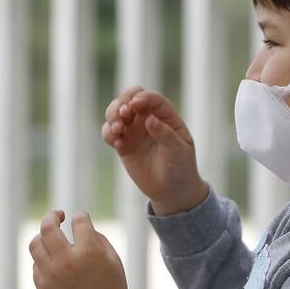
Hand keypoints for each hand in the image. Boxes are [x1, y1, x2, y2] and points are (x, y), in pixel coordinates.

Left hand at [29, 210, 128, 288]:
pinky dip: (43, 260)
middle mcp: (66, 261)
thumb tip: (80, 225)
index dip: (81, 217)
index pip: (78, 220)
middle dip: (52, 215)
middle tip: (58, 215)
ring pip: (35, 244)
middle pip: (48, 227)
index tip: (81, 220)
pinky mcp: (43, 288)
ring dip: (43, 236)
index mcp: (88, 251)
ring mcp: (51, 275)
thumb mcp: (113, 259)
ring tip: (50, 237)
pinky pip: (36, 265)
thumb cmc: (111, 288)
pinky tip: (54, 261)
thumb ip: (97, 238)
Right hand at [103, 86, 206, 215]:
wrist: (172, 191)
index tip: (134, 105)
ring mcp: (134, 130)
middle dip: (122, 102)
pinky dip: (108, 133)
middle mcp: (148, 119)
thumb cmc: (181, 167)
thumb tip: (150, 119)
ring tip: (117, 130)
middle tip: (123, 114)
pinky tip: (116, 143)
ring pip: (115, 112)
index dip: (142, 97)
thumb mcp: (178, 151)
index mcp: (166, 116)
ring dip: (112, 116)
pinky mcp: (123, 144)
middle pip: (129, 98)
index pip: (152, 99)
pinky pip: (109, 132)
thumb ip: (165, 135)